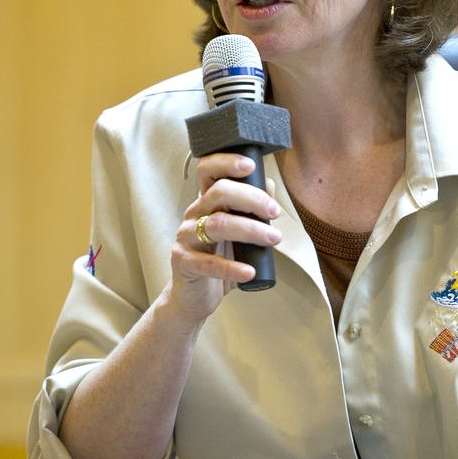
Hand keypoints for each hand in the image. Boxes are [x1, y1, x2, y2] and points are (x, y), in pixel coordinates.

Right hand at [168, 152, 281, 324]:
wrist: (195, 296)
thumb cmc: (220, 259)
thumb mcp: (238, 232)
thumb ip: (251, 209)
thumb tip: (268, 184)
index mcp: (206, 202)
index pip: (208, 170)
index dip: (226, 162)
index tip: (251, 165)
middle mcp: (193, 214)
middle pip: (218, 193)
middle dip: (251, 198)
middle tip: (274, 211)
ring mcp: (186, 237)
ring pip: (217, 224)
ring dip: (250, 230)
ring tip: (274, 239)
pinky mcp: (183, 263)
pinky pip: (208, 263)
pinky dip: (232, 267)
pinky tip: (250, 271)